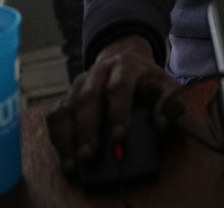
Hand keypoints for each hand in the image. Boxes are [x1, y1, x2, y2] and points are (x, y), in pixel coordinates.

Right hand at [46, 34, 182, 175]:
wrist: (125, 58)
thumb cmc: (147, 79)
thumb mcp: (164, 84)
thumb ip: (168, 101)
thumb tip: (163, 123)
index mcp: (124, 65)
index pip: (119, 87)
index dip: (118, 112)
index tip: (120, 138)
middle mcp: (98, 72)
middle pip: (87, 99)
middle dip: (87, 130)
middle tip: (88, 157)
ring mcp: (78, 83)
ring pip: (66, 109)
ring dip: (67, 138)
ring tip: (72, 165)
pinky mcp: (67, 96)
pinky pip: (56, 117)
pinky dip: (57, 137)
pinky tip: (64, 157)